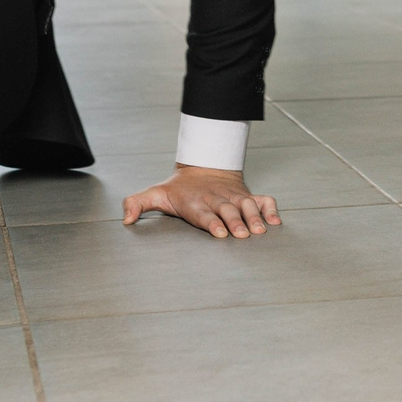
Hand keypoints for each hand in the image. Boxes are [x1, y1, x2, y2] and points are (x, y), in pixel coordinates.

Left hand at [123, 164, 280, 238]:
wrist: (204, 167)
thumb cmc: (179, 189)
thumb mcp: (156, 193)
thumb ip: (137, 204)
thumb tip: (125, 219)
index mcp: (195, 202)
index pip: (203, 213)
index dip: (211, 222)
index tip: (219, 232)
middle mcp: (216, 200)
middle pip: (228, 211)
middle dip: (236, 222)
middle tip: (243, 235)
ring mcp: (234, 198)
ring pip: (247, 206)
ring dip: (255, 218)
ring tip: (261, 231)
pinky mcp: (247, 196)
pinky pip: (263, 201)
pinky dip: (271, 209)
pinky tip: (276, 222)